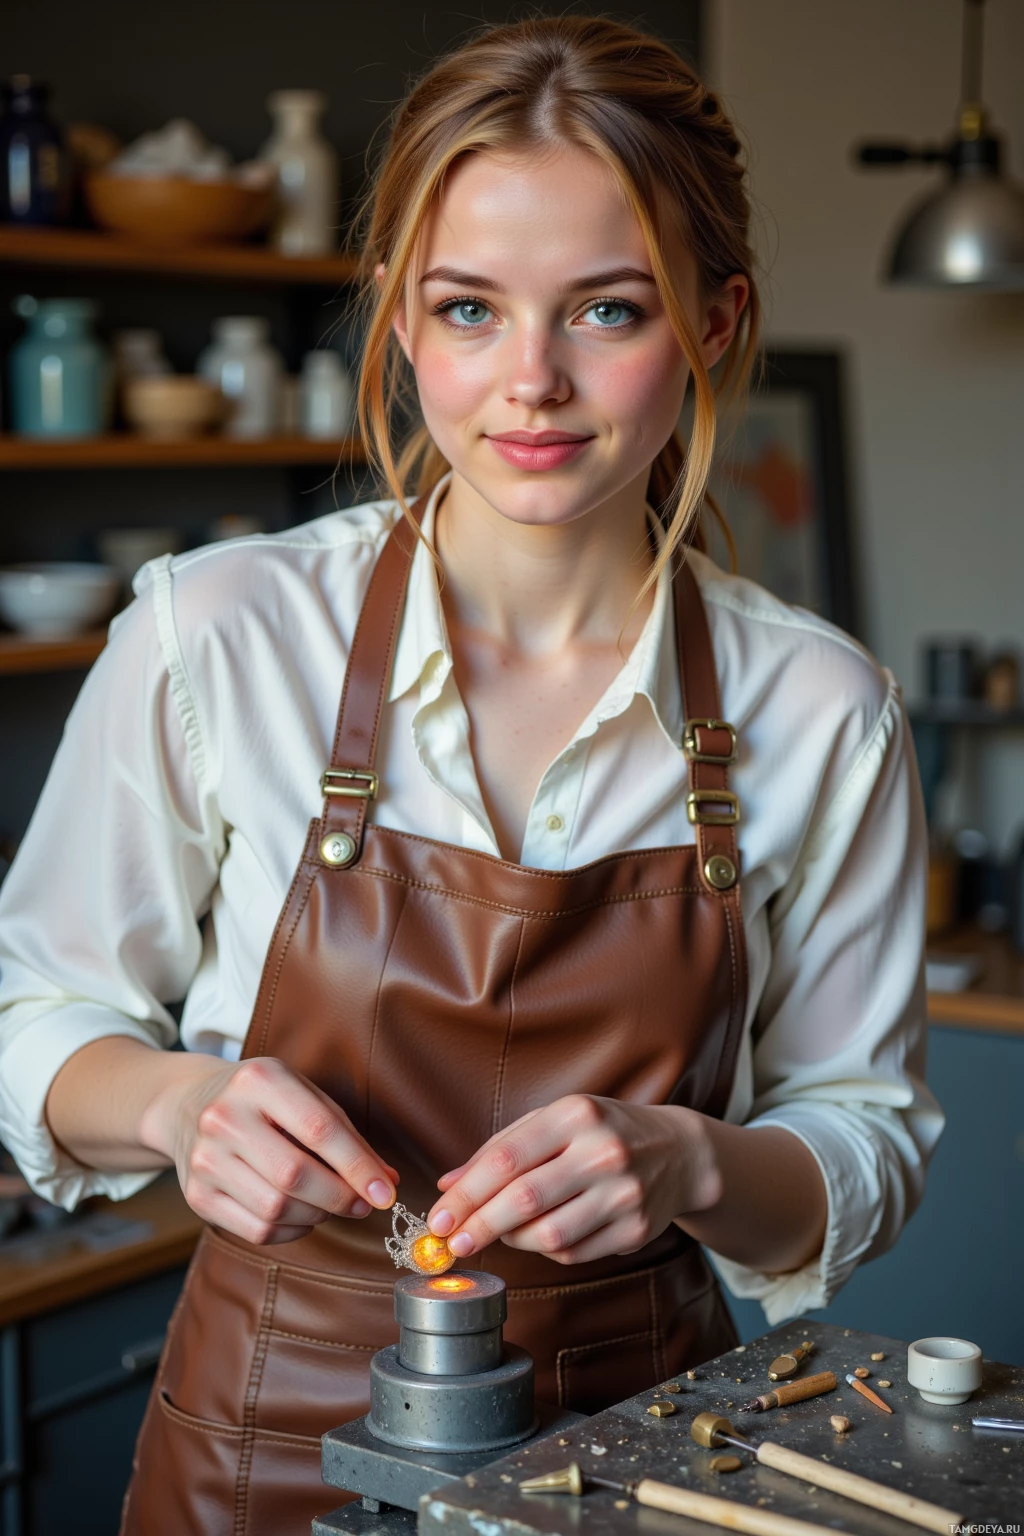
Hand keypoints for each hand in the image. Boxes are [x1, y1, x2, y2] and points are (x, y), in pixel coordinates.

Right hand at [140, 1055, 399, 1245]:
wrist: (187, 1104)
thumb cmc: (261, 1100)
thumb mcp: (302, 1094)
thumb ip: (345, 1135)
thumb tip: (386, 1182)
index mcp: (260, 1080)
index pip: (319, 1129)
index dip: (357, 1166)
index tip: (385, 1193)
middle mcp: (225, 1116)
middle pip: (294, 1175)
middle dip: (339, 1197)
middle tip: (361, 1204)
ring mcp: (205, 1158)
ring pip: (276, 1208)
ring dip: (316, 1216)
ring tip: (328, 1204)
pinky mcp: (197, 1196)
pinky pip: (257, 1230)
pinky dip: (291, 1231)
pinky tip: (300, 1215)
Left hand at [425, 1095, 721, 1265]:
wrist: (679, 1152)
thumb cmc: (603, 1132)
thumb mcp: (555, 1121)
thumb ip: (500, 1148)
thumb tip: (448, 1183)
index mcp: (577, 1115)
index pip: (508, 1158)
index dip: (467, 1192)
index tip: (440, 1216)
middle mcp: (603, 1152)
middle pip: (525, 1200)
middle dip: (480, 1225)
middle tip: (453, 1242)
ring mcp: (623, 1194)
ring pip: (548, 1235)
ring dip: (512, 1241)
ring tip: (500, 1233)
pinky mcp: (636, 1230)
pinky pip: (574, 1253)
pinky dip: (546, 1250)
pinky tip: (540, 1235)